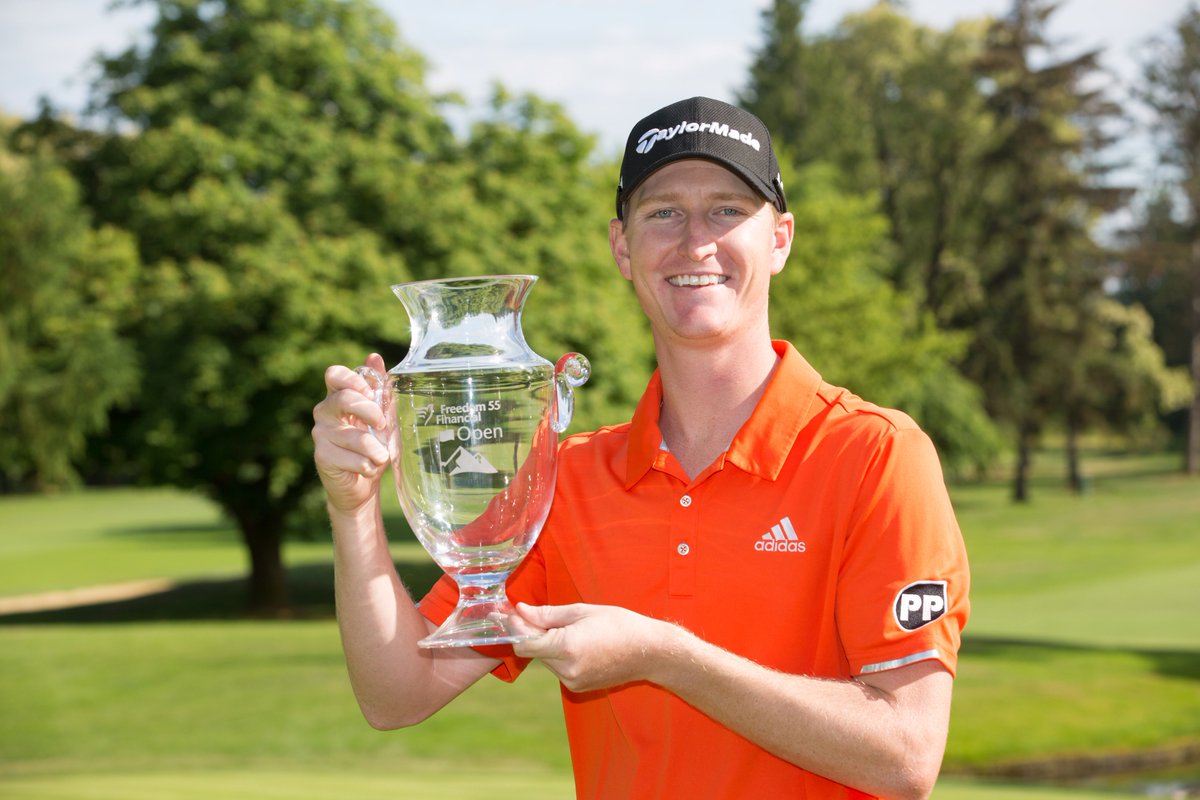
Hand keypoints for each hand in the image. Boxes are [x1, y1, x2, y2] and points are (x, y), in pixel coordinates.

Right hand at [311, 353, 390, 514]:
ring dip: (378, 451)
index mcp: (338, 397)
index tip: (369, 392)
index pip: (334, 375)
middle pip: (344, 399)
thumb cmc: (373, 447)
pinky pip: (355, 458)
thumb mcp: (382, 417)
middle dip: (371, 412)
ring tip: (380, 457)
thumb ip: (379, 390)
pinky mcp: (322, 456)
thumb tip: (374, 357)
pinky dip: (369, 466)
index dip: (351, 379)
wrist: (362, 485)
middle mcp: (324, 412)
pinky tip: (367, 469)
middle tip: (383, 426)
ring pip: (357, 436)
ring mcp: (320, 434)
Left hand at [512, 603, 677, 692]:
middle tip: (543, 615)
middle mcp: (566, 669)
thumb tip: (521, 611)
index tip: (512, 614)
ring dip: (549, 644)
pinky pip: (559, 669)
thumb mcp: (582, 611)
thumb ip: (548, 614)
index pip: (524, 644)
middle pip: (535, 651)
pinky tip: (581, 644)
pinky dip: (561, 655)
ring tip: (573, 629)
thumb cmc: (620, 625)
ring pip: (546, 660)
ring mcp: (573, 682)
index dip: (515, 628)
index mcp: (566, 647)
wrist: (649, 652)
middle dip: (534, 633)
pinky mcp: (578, 687)